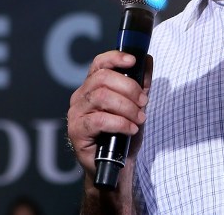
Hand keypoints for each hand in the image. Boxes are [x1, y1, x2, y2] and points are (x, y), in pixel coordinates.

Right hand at [68, 50, 152, 178]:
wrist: (117, 164)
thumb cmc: (124, 133)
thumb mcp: (136, 105)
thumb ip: (141, 83)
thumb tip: (147, 58)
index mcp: (92, 86)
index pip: (99, 64)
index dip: (115, 58)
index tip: (132, 61)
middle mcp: (81, 96)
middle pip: (103, 79)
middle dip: (129, 88)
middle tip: (143, 102)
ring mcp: (76, 113)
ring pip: (102, 97)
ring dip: (127, 107)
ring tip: (139, 118)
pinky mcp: (76, 131)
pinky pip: (99, 120)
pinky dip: (120, 123)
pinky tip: (130, 129)